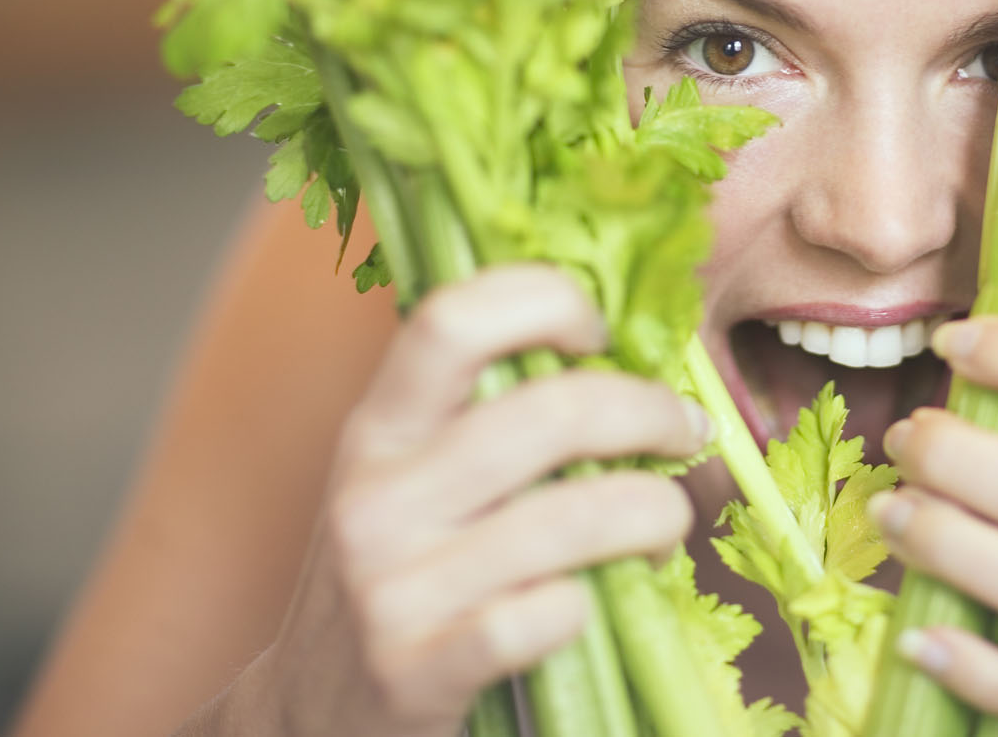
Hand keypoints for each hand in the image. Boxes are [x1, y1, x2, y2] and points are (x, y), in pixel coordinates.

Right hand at [237, 265, 709, 736]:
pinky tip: (597, 601)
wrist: (312, 715)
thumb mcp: (410, 480)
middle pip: (548, 413)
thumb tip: (619, 353)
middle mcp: (377, 496)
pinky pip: (548, 615)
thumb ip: (483, 416)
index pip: (454, 318)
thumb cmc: (398, 575)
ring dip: (656, 511)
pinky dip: (595, 602)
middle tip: (685, 427)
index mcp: (378, 429)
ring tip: (667, 521)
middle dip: (648, 412)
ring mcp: (395, 586)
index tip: (600, 333)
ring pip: (571, 516)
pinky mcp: (418, 669)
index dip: (547, 301)